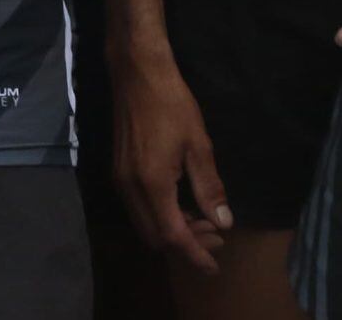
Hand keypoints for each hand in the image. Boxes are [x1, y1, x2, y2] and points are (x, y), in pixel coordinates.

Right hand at [111, 50, 230, 272]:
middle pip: (154, 235)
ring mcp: (119, 178)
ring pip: (144, 222)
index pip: (172, 234)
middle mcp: (129, 186)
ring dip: (171, 229)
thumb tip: (223, 222)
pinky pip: (137, 207)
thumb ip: (209, 188)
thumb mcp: (199, 146)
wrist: (136, 74)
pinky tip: (181, 203)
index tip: (214, 267)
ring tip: (203, 220)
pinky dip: (160, 215)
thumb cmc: (172, 105)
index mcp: (151, 183)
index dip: (194, 254)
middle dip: (184, 244)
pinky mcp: (117, 169)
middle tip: (216, 235)